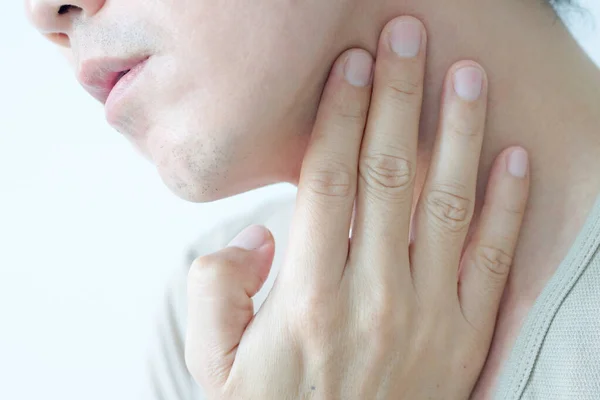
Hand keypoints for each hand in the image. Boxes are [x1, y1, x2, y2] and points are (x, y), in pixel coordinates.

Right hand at [185, 16, 529, 398]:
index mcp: (306, 298)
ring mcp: (428, 317)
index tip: (351, 66)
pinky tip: (514, 157)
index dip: (340, 116)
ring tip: (465, 76)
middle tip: (405, 38)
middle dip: (397, 98)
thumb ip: (216, 290)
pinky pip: (494, 261)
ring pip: (447, 205)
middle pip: (387, 174)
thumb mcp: (214, 363)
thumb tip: (260, 235)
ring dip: (458, 134)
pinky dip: (509, 206)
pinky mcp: (464, 339)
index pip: (327, 181)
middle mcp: (373, 297)